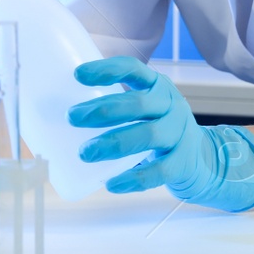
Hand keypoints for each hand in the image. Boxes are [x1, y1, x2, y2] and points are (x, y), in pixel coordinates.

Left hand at [69, 57, 253, 212]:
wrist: (201, 159)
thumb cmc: (156, 129)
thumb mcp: (143, 109)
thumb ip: (112, 106)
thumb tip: (52, 114)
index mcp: (157, 87)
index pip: (134, 69)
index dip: (107, 70)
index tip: (77, 75)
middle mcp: (171, 105)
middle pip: (139, 103)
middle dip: (103, 109)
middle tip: (72, 118)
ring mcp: (179, 134)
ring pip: (148, 135)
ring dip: (114, 143)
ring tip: (85, 153)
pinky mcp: (182, 163)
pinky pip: (159, 171)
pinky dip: (134, 178)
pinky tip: (112, 184)